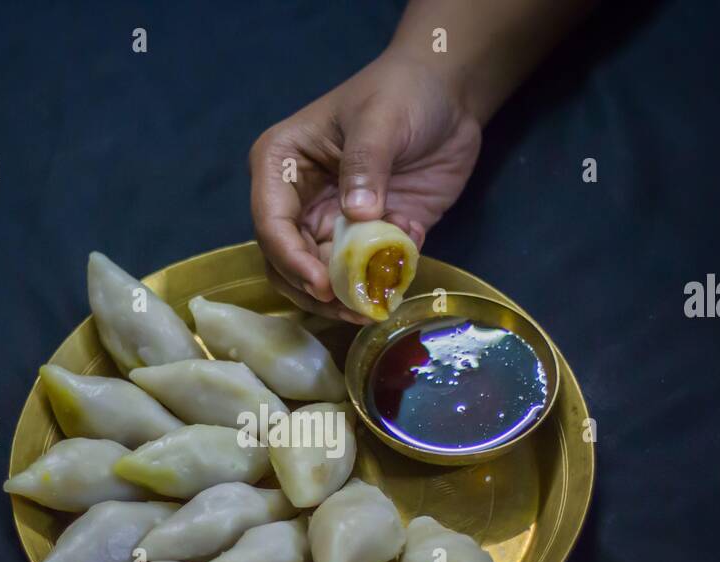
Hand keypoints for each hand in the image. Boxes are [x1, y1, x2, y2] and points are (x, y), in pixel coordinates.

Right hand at [249, 50, 481, 323]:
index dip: (291, 259)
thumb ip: (365, 164)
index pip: (270, 222)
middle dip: (312, 289)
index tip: (322, 284)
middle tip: (348, 307)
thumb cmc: (402, 93)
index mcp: (282, 165)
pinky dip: (372, 289)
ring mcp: (331, 223)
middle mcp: (298, 200)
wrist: (449, 96)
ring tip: (368, 310)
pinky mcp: (366, 239)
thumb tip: (357, 214)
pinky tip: (392, 293)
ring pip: (318, 277)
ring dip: (340, 299)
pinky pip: (360, 275)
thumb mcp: (380, 120)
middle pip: (285, 261)